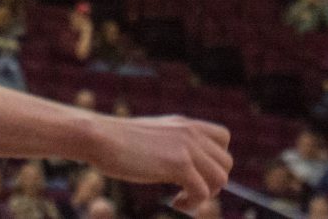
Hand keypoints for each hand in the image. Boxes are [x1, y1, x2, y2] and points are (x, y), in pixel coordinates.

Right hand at [94, 114, 232, 213]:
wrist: (101, 138)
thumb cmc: (117, 141)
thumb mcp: (151, 136)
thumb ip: (168, 142)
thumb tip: (173, 160)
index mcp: (186, 124)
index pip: (224, 138)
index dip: (214, 160)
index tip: (194, 174)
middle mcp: (192, 132)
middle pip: (226, 162)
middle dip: (211, 182)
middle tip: (187, 192)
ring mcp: (187, 147)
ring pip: (221, 178)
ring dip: (206, 195)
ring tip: (182, 199)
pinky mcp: (178, 165)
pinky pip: (203, 191)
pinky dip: (192, 203)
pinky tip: (175, 202)